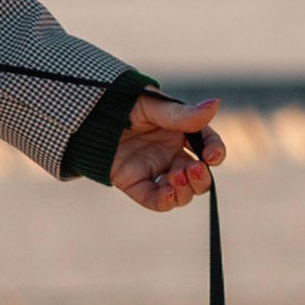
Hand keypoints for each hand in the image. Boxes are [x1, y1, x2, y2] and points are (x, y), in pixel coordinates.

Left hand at [109, 93, 223, 213]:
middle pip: (199, 176)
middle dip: (202, 177)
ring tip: (177, 176)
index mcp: (181, 133)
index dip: (215, 151)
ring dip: (186, 189)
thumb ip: (182, 113)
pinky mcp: (136, 184)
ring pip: (182, 192)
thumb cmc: (123, 104)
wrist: (89, 115)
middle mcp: (171, 154)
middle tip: (195, 169)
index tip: (212, 156)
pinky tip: (169, 193)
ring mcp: (155, 170)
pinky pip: (156, 200)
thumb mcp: (153, 106)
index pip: (207, 145)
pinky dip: (166, 201)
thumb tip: (215, 105)